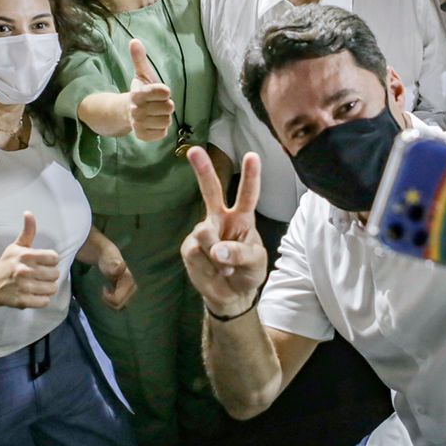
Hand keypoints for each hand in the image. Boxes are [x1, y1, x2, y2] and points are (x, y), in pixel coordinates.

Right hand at [0, 213, 60, 308]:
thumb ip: (27, 231)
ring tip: (39, 285)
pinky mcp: (22, 301)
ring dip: (47, 288)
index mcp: (26, 256)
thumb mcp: (16, 246)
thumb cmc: (6, 264)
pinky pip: (44, 302)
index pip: (54, 258)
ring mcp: (24, 287)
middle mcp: (25, 271)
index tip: (43, 263)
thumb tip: (29, 213)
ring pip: (52, 289)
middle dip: (50, 275)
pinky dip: (42, 299)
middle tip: (40, 275)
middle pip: (55, 274)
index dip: (51, 261)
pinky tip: (35, 294)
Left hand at [96, 246, 136, 309]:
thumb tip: (123, 264)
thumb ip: (116, 267)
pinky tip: (110, 292)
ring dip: (110, 301)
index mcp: (129, 283)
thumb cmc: (108, 261)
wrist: (109, 258)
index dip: (108, 297)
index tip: (104, 286)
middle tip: (105, 288)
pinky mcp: (127, 295)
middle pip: (119, 305)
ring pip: (119, 307)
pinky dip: (112, 301)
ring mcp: (131, 292)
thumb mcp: (110, 264)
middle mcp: (132, 289)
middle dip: (109, 300)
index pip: (117, 300)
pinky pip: (119, 305)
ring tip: (107, 290)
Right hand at [126, 38, 174, 140]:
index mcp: (136, 94)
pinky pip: (163, 133)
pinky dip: (161, 129)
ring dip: (165, 117)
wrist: (127, 112)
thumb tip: (134, 40)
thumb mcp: (142, 74)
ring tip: (156, 113)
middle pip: (169, 108)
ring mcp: (138, 125)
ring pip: (167, 121)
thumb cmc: (141, 91)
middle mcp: (135, 111)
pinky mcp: (142, 136)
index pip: (163, 92)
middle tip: (158, 103)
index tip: (163, 90)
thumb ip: (139, 58)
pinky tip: (154, 123)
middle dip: (166, 104)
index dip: (165, 91)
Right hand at [180, 148, 266, 316]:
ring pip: (205, 232)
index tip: (252, 156)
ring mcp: (203, 231)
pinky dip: (208, 266)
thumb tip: (217, 249)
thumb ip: (241, 254)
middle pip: (211, 190)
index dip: (251, 176)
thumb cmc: (247, 272)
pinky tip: (213, 272)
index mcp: (242, 218)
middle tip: (193, 150)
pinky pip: (196, 252)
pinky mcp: (189, 248)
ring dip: (216, 254)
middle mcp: (220, 218)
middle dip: (202, 170)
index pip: (248, 194)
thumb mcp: (256, 263)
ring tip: (225, 268)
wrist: (230, 295)